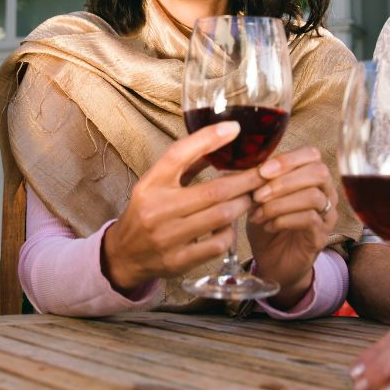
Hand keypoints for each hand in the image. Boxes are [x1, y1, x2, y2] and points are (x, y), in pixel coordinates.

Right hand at [102, 122, 263, 291]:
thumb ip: (187, 163)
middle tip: (265, 173)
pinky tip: (231, 225)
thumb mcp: (157, 182)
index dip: (208, 139)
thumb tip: (222, 138)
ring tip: (252, 197)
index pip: (178, 154)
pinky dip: (230, 232)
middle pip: (214, 190)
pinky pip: (218, 244)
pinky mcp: (178, 261)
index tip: (235, 129)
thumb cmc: (148, 210)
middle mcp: (157, 208)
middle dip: (246, 180)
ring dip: (243, 204)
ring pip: (221, 216)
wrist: (123, 254)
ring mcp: (168, 237)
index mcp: (151, 183)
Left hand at [247, 146, 337, 307]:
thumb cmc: (266, 223)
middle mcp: (325, 191)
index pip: (311, 154)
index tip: (262, 171)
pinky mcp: (321, 235)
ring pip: (313, 196)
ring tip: (258, 213)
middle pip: (318, 172)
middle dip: (284, 180)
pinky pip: (309, 219)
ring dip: (280, 202)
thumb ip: (251, 180)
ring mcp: (326, 214)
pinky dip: (284, 219)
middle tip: (258, 195)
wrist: (272, 261)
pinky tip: (268, 225)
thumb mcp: (255, 198)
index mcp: (310, 175)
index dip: (287, 159)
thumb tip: (230, 167)